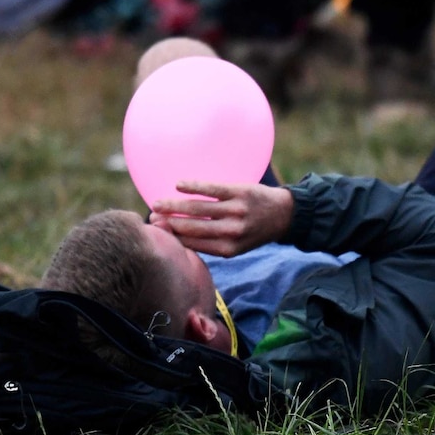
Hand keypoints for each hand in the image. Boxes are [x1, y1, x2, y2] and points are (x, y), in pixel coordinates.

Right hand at [149, 181, 292, 256]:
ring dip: (174, 205)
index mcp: (228, 249)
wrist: (283, 215)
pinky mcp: (240, 192)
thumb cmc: (252, 231)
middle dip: (168, 223)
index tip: (155, 232)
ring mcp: (236, 211)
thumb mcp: (235, 247)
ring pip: (198, 209)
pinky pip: (212, 189)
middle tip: (150, 218)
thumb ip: (211, 245)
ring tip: (157, 203)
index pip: (193, 244)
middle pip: (192, 228)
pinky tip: (178, 185)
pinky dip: (193, 187)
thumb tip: (176, 239)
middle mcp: (231, 232)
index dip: (171, 238)